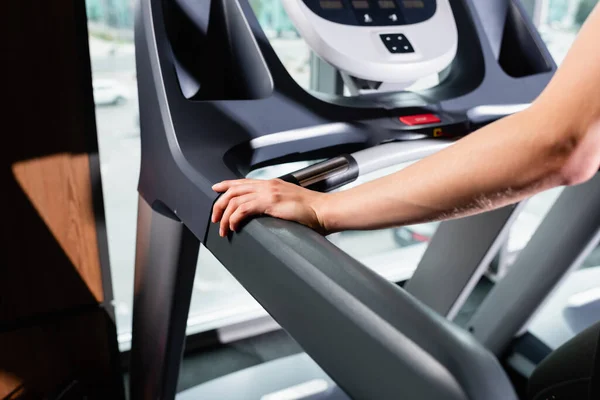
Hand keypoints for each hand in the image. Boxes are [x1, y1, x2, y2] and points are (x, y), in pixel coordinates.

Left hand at [211, 178, 328, 236]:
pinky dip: (234, 218)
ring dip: (225, 216)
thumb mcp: (290, 203)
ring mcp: (269, 192)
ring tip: (223, 229)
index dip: (227, 185)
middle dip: (220, 204)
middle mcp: (268, 185)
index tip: (216, 189)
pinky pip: (243, 209)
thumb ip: (277, 204)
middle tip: (215, 218)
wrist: (324, 210)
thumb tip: (267, 213)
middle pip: (234, 189)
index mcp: (273, 184)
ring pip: (235, 200)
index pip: (244, 182)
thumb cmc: (313, 212)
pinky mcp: (270, 202)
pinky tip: (234, 227)